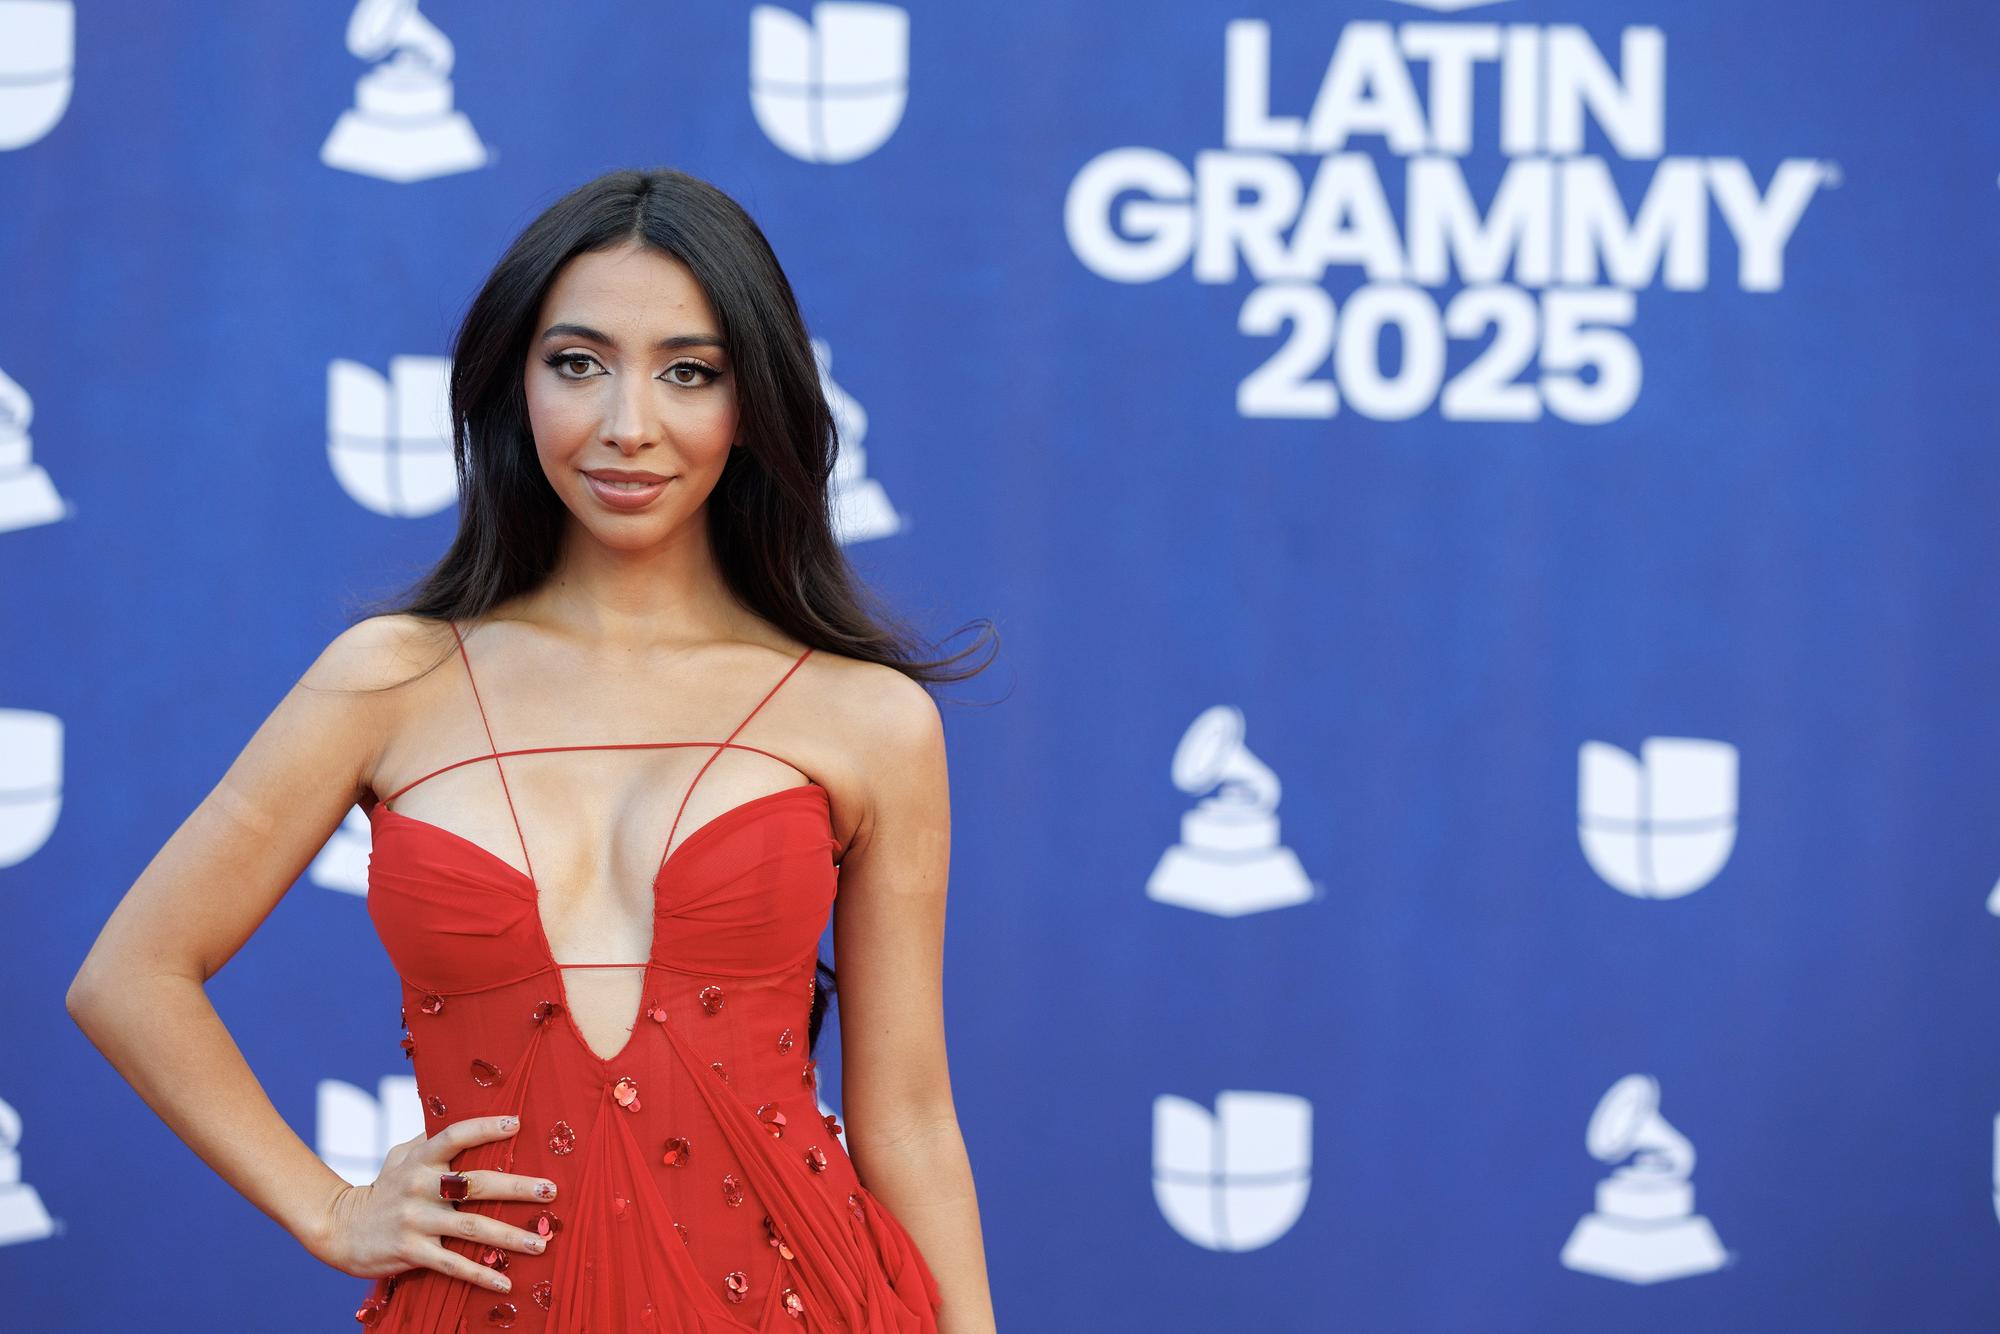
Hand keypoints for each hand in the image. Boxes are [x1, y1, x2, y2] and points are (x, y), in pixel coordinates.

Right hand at [310, 1115, 557, 1294]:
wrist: (340, 1229)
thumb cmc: (383, 1188)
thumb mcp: (400, 1157)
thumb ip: (430, 1139)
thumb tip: (466, 1115)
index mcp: (420, 1158)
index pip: (455, 1136)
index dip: (485, 1128)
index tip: (517, 1124)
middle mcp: (419, 1186)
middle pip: (476, 1183)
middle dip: (517, 1187)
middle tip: (550, 1191)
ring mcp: (416, 1220)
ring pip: (472, 1227)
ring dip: (510, 1237)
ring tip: (541, 1243)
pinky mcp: (411, 1251)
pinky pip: (452, 1264)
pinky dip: (480, 1275)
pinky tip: (505, 1283)